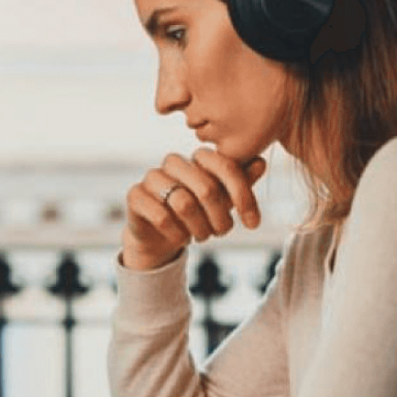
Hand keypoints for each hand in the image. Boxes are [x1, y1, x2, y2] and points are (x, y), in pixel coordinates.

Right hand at [122, 148, 266, 270]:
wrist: (161, 235)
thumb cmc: (197, 213)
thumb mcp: (224, 201)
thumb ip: (240, 182)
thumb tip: (260, 162)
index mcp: (197, 157)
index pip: (226, 167)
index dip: (244, 197)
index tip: (253, 224)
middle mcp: (174, 162)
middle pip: (206, 188)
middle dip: (220, 218)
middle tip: (222, 233)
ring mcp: (152, 177)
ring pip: (184, 204)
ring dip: (199, 228)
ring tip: (203, 237)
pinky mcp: (135, 195)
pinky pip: (161, 216)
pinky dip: (177, 233)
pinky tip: (181, 239)